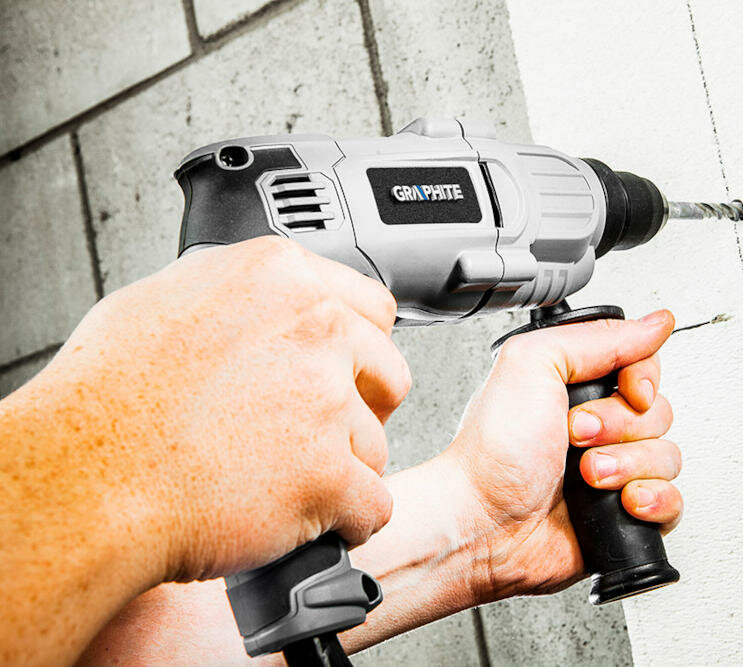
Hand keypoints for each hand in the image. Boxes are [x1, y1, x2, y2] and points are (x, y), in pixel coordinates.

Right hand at [14, 236, 409, 583]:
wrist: (85, 480)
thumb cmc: (105, 399)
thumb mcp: (163, 302)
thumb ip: (235, 298)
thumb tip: (261, 308)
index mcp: (280, 278)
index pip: (372, 308)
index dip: (360, 349)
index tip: (347, 372)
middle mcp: (315, 330)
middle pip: (389, 374)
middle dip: (364, 408)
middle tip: (325, 432)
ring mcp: (326, 401)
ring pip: (377, 447)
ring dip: (345, 470)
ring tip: (287, 482)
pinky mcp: (328, 473)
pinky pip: (373, 506)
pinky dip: (348, 522)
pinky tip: (313, 521)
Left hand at [444, 310, 681, 600]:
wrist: (484, 523)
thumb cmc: (493, 452)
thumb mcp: (534, 363)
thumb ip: (598, 337)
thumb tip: (654, 324)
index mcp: (578, 386)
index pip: (645, 366)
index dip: (641, 379)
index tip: (622, 390)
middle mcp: (598, 426)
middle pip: (659, 412)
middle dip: (622, 427)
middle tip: (578, 437)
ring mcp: (613, 470)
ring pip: (667, 457)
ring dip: (629, 466)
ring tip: (588, 476)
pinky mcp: (623, 513)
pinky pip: (672, 502)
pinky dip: (654, 501)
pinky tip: (621, 502)